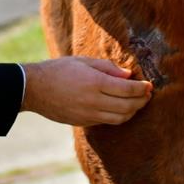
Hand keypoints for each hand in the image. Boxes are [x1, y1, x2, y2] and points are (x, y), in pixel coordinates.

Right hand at [21, 56, 152, 125]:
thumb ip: (108, 68)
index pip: (127, 89)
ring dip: (133, 111)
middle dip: (141, 101)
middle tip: (148, 94)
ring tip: (138, 102)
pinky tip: (122, 108)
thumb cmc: (59, 70)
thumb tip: (129, 75)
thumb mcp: (83, 61)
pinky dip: (119, 116)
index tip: (149, 85)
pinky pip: (108, 121)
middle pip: (127, 106)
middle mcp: (93, 101)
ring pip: (120, 118)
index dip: (142, 88)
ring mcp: (88, 114)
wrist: (34, 89)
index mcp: (94, 83)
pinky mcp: (84, 122)